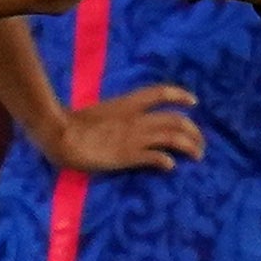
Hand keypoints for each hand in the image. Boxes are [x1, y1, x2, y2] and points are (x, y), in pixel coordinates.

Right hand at [38, 82, 202, 172]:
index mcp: (127, 103)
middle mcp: (136, 118)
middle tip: (200, 142)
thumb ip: (116, 116)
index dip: (180, 96)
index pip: (160, 93)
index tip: (194, 101)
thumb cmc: (73, 123)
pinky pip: (156, 157)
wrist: (60, 134)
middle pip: (175, 119)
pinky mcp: (129, 155)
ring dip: (190, 146)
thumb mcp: (100, 112)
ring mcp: (134, 136)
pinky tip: (170, 166)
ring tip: (198, 155)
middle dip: (193, 130)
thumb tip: (122, 125)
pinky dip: (167, 161)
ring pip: (173, 137)